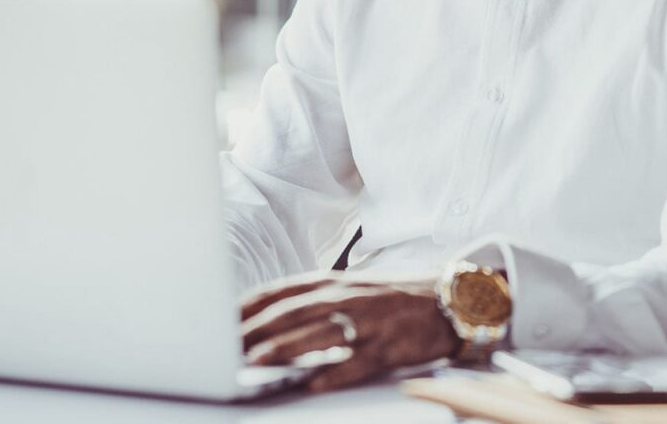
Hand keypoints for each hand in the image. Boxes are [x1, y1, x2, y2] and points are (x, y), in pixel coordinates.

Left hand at [240, 272, 457, 392]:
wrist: (448, 300)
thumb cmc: (392, 299)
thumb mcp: (349, 289)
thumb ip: (312, 299)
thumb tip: (265, 316)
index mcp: (334, 282)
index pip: (281, 290)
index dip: (248, 305)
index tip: (218, 319)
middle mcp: (348, 297)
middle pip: (294, 311)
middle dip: (256, 328)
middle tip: (222, 345)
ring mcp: (368, 322)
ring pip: (320, 333)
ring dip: (285, 347)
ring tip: (255, 361)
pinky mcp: (388, 347)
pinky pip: (357, 362)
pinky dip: (334, 373)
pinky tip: (312, 384)